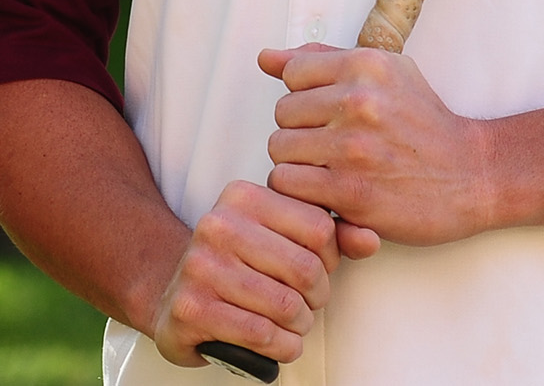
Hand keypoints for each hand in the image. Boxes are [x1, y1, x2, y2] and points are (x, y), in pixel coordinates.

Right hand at [149, 179, 347, 369]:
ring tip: (290, 323)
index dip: (328, 259)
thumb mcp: (280, 237)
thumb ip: (330, 235)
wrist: (173, 293)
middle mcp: (218, 225)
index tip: (313, 269)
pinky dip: (281, 347)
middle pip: (306, 270)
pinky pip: (262, 334)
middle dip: (317, 297)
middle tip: (305, 303)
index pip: (319, 228)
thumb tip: (370, 239)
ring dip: (299, 326)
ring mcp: (200, 266)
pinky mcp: (191, 308)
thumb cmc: (238, 265)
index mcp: (243, 197)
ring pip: (286, 306)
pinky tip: (275, 341)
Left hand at [261, 44, 498, 246]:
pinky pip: (290, 184)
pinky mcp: (352, 192)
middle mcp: (357, 101)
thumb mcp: (384, 74)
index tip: (330, 114)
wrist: (473, 174)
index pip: (292, 74)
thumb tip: (265, 58)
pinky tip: (327, 192)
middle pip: (282, 114)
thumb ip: (322, 61)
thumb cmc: (424, 122)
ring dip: (298, 164)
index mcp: (365, 66)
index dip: (306, 97)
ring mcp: (353, 148)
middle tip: (330, 147)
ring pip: (280, 150)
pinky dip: (302, 192)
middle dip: (301, 131)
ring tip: (328, 170)